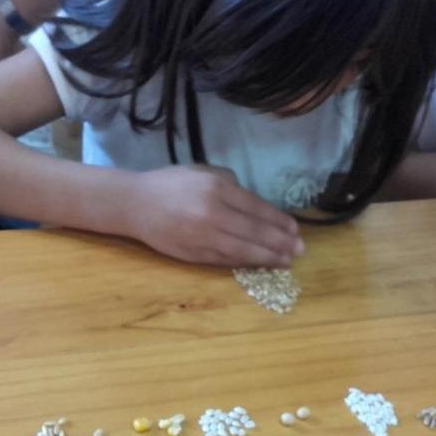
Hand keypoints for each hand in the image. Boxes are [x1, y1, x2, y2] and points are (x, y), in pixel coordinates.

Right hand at [127, 165, 304, 267]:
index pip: (257, 208)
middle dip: (281, 242)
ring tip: (286, 261)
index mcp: (217, 188)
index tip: (295, 230)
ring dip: (268, 257)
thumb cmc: (171, 184)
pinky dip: (245, 263)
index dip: (279, 221)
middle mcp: (213, 212)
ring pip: (243, 249)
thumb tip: (253, 203)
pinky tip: (259, 264)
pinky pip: (226, 260)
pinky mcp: (194, 254)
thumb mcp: (202, 172)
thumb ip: (229, 183)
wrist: (135, 204)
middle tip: (300, 250)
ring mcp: (203, 236)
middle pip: (255, 231)